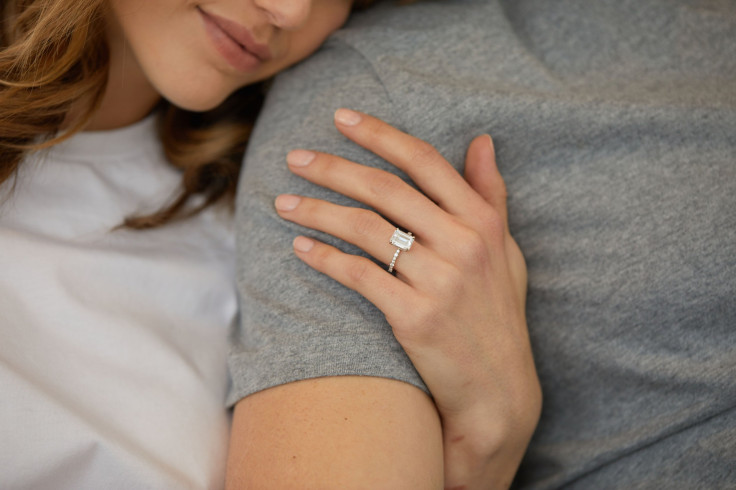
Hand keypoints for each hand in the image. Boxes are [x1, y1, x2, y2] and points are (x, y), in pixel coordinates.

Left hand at [274, 109, 540, 488]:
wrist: (497, 391)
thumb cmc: (497, 315)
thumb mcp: (505, 250)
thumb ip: (490, 195)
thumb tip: (482, 140)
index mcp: (482, 221)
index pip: (424, 161)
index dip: (379, 134)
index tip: (341, 118)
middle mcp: (463, 244)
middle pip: (385, 189)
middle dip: (334, 168)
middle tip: (294, 157)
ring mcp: (439, 281)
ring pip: (364, 229)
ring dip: (317, 211)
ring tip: (284, 202)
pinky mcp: (414, 317)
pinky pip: (358, 275)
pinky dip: (325, 258)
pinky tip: (300, 247)